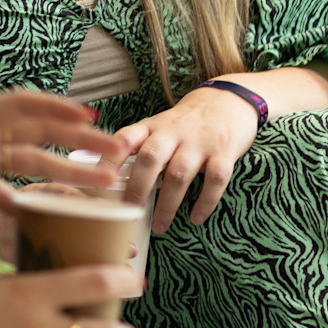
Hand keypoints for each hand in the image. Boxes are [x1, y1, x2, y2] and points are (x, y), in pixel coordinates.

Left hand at [0, 90, 124, 224]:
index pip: (17, 106)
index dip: (53, 109)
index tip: (90, 119)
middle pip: (36, 134)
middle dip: (77, 142)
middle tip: (119, 154)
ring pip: (31, 164)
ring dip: (66, 173)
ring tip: (106, 186)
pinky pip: (10, 192)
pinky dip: (34, 202)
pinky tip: (61, 217)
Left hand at [115, 86, 258, 234]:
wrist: (228, 100)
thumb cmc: (186, 123)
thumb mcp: (159, 127)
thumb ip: (140, 149)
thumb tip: (113, 183)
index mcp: (152, 126)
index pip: (125, 139)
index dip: (110, 160)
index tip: (98, 182)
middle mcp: (174, 132)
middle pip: (150, 158)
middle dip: (137, 187)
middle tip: (128, 212)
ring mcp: (199, 142)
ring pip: (179, 174)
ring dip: (168, 204)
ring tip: (159, 226)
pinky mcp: (224, 152)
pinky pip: (214, 180)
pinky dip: (204, 202)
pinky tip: (195, 218)